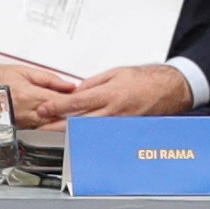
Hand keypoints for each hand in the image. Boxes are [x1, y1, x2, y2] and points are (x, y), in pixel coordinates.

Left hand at [37, 65, 198, 123]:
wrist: (167, 90)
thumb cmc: (144, 80)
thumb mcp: (115, 73)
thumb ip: (93, 83)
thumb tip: (76, 92)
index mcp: (109, 94)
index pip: (76, 102)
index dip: (57, 106)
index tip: (44, 109)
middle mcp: (113, 111)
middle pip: (79, 121)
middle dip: (58, 124)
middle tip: (42, 126)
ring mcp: (118, 123)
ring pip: (88, 130)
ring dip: (70, 131)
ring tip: (55, 131)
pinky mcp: (123, 130)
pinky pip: (101, 133)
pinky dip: (88, 133)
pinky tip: (78, 135)